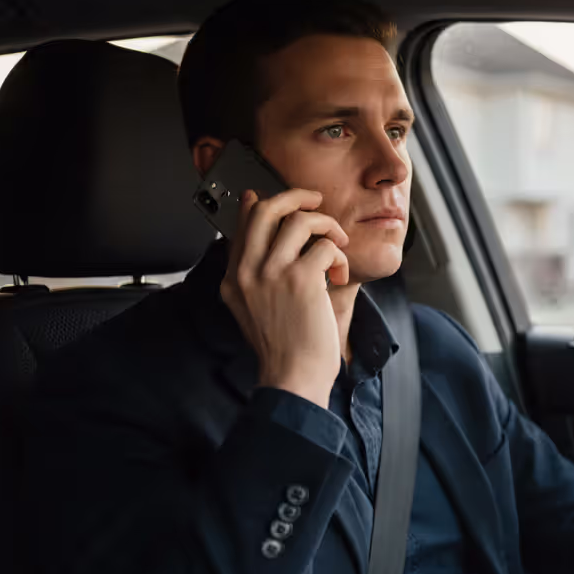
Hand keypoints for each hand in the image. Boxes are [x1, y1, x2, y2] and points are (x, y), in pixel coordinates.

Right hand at [219, 189, 350, 408]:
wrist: (293, 377)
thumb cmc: (284, 347)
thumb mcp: (254, 308)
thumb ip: (256, 272)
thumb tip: (267, 243)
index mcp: (234, 277)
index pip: (244, 223)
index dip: (264, 202)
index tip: (283, 199)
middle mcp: (248, 270)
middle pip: (267, 209)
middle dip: (297, 197)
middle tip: (317, 202)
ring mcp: (272, 272)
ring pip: (301, 221)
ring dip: (328, 226)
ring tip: (337, 245)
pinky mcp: (300, 278)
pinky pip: (325, 246)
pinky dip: (339, 257)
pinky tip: (338, 275)